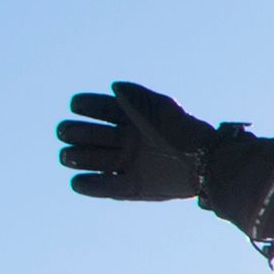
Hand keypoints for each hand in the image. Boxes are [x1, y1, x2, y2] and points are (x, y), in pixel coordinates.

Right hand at [60, 81, 215, 203]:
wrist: (206, 163)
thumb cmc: (184, 132)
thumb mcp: (161, 110)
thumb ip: (137, 98)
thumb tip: (113, 86)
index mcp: (131, 119)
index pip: (100, 109)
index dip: (85, 106)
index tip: (75, 104)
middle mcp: (125, 141)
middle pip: (91, 135)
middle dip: (75, 133)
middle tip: (66, 132)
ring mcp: (128, 164)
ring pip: (93, 160)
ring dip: (76, 158)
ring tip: (68, 155)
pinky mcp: (133, 187)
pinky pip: (106, 187)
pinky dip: (91, 185)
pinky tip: (77, 181)